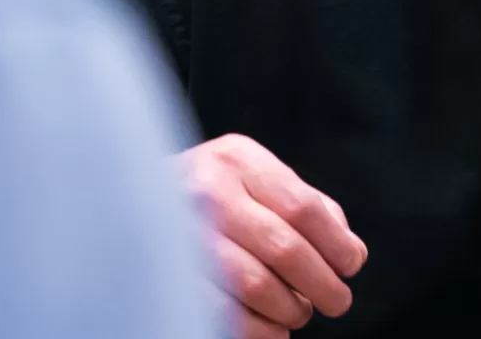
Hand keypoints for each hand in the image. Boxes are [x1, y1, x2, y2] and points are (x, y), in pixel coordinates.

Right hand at [184, 135, 366, 338]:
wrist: (130, 203)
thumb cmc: (211, 197)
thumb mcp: (254, 178)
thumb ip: (304, 204)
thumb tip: (349, 250)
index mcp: (236, 159)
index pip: (304, 207)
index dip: (337, 245)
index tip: (350, 266)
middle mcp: (205, 191)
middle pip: (285, 249)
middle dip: (323, 285)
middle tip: (337, 301)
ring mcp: (181, 234)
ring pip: (257, 286)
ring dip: (291, 310)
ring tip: (297, 312)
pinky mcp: (167, 276)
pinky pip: (226, 314)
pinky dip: (261, 330)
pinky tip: (271, 329)